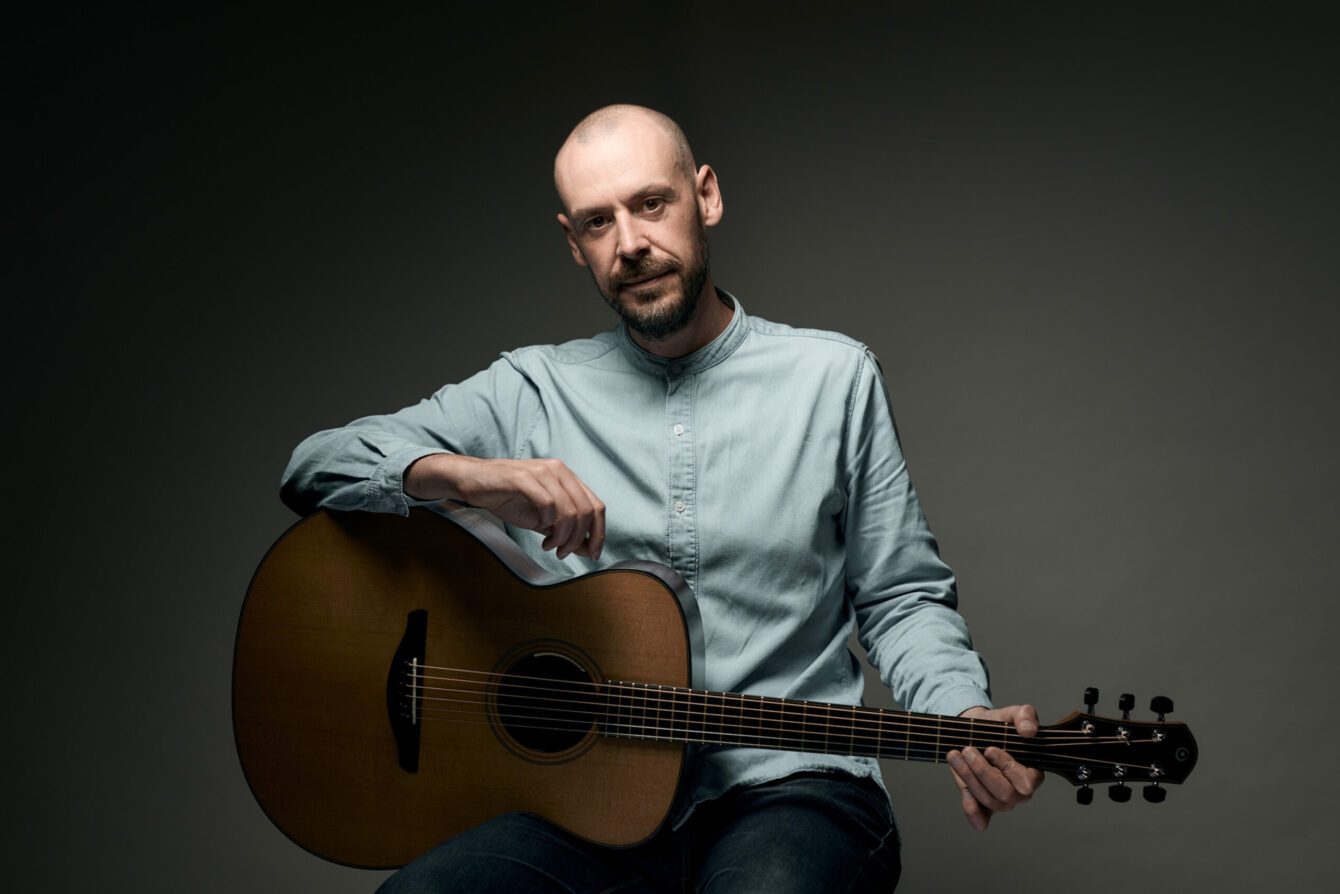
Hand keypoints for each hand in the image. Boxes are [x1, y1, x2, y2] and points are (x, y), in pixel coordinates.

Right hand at [406, 455, 605, 559]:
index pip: (597, 506)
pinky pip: (548, 504)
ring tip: (549, 546)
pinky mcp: (524, 477)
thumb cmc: (508, 498)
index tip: (594, 555)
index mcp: (568, 478)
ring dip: (562, 536)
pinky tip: (540, 532)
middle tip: (562, 553)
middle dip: (578, 539)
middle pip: (586, 510)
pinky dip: (548, 523)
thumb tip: (587, 549)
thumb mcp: (541, 519)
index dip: (599, 533)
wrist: (474, 482)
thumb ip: (564, 530)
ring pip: (569, 510)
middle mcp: (560, 471)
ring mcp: (543, 472)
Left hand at [947, 704, 1043, 831]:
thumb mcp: (1011, 713)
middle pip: (1005, 794)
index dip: (1008, 767)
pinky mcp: (983, 803)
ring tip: (955, 755)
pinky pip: (982, 818)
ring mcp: (1001, 800)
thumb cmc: (997, 725)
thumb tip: (1028, 730)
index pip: (1026, 783)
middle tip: (967, 750)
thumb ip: (1025, 715)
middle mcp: (1019, 791)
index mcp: (1032, 772)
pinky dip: (972, 812)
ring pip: (989, 800)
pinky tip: (964, 793)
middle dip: (983, 772)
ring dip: (969, 778)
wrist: (974, 731)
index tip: (990, 749)